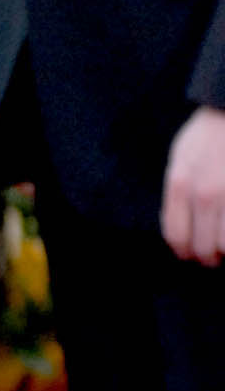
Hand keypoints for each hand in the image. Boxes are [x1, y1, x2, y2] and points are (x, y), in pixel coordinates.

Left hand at [161, 106, 224, 265]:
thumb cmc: (210, 132)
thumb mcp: (180, 156)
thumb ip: (177, 189)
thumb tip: (178, 222)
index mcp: (180, 184)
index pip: (175, 236)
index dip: (184, 251)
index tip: (192, 254)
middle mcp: (204, 194)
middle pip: (201, 248)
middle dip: (208, 258)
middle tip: (215, 257)